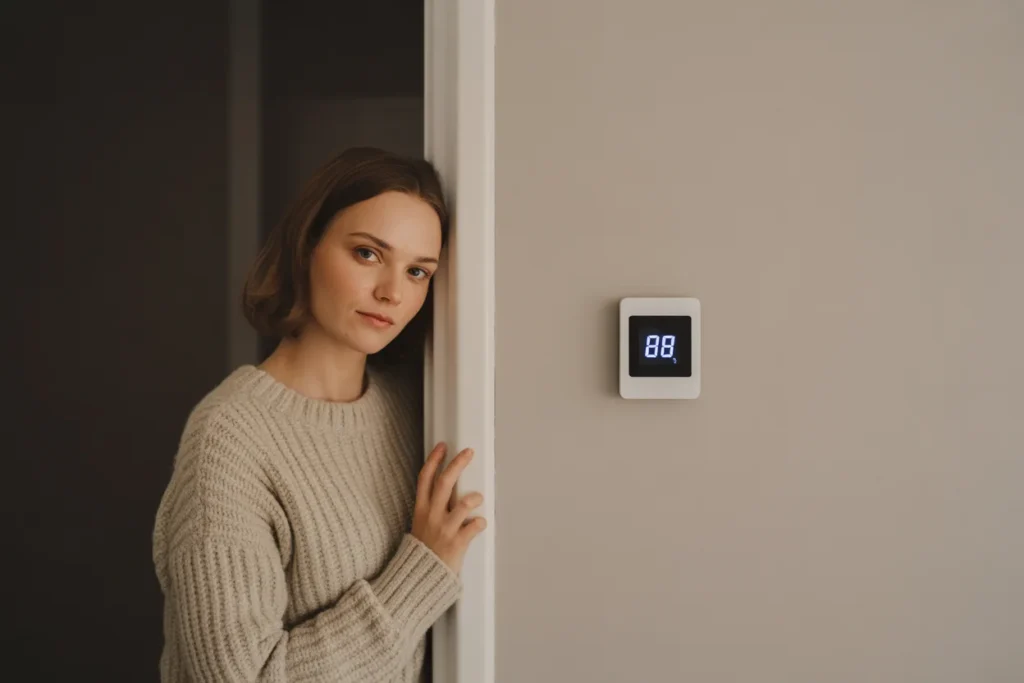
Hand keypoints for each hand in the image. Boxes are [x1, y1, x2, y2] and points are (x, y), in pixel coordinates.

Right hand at [411, 442, 486, 573]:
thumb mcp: (421, 523)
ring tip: (478, 497)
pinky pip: (474, 526)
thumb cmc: (425, 548)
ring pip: (463, 504)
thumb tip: (449, 486)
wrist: (420, 577)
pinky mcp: (457, 543)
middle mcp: (432, 516)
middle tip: (469, 452)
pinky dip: (480, 523)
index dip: (434, 460)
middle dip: (458, 464)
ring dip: (474, 498)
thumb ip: (433, 506)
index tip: (443, 446)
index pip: (425, 478)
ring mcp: (445, 529)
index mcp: (421, 509)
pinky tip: (480, 523)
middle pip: (445, 482)